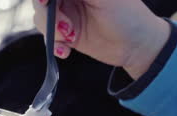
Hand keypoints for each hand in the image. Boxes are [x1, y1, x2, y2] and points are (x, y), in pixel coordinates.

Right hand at [32, 0, 170, 78]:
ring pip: (40, 17)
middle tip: (62, 25)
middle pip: (41, 1)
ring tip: (70, 37)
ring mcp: (66, 14)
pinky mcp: (66, 34)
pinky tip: (66, 50)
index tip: (45, 2)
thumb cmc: (127, 15)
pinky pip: (48, 37)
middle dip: (47, 13)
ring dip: (52, 30)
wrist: (136, 46)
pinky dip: (53, 45)